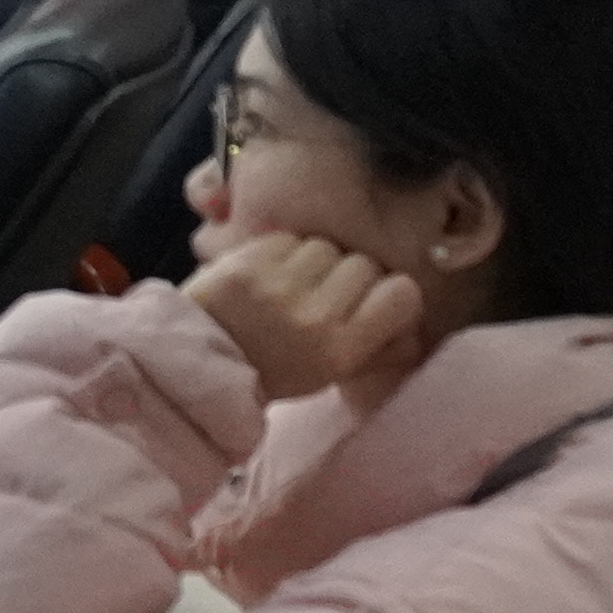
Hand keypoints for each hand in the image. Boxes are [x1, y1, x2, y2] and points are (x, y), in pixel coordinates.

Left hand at [184, 227, 428, 404]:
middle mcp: (315, 314)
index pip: (401, 294)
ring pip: (326, 247)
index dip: (392, 294)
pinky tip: (270, 273)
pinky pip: (288, 238)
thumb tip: (414, 331)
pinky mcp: (248, 259)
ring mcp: (279, 283)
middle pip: (364, 264)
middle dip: (349, 276)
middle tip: (326, 294)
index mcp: (340, 349)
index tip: (375, 302)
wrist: (198, 362)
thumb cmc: (272, 372)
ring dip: (316, 261)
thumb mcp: (329, 374)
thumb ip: (378, 351)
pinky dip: (284, 252)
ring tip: (294, 283)